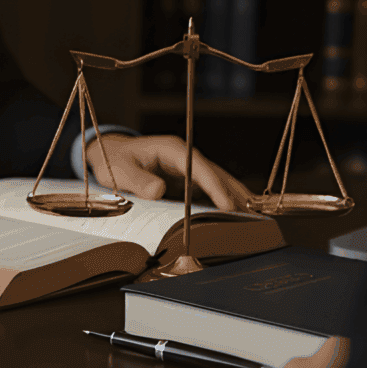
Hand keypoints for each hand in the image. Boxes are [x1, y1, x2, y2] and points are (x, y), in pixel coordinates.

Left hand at [80, 134, 257, 211]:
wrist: (111, 156)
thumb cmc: (115, 160)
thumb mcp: (121, 170)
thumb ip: (138, 180)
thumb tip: (157, 191)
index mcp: (173, 150)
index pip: (200, 168)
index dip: (215, 186)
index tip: (227, 204)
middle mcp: (186, 157)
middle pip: (216, 174)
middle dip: (235, 192)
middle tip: (254, 213)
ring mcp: (188, 169)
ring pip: (217, 182)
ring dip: (234, 197)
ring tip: (254, 217)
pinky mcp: (186, 181)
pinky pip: (208, 191)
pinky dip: (223, 201)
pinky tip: (235, 215)